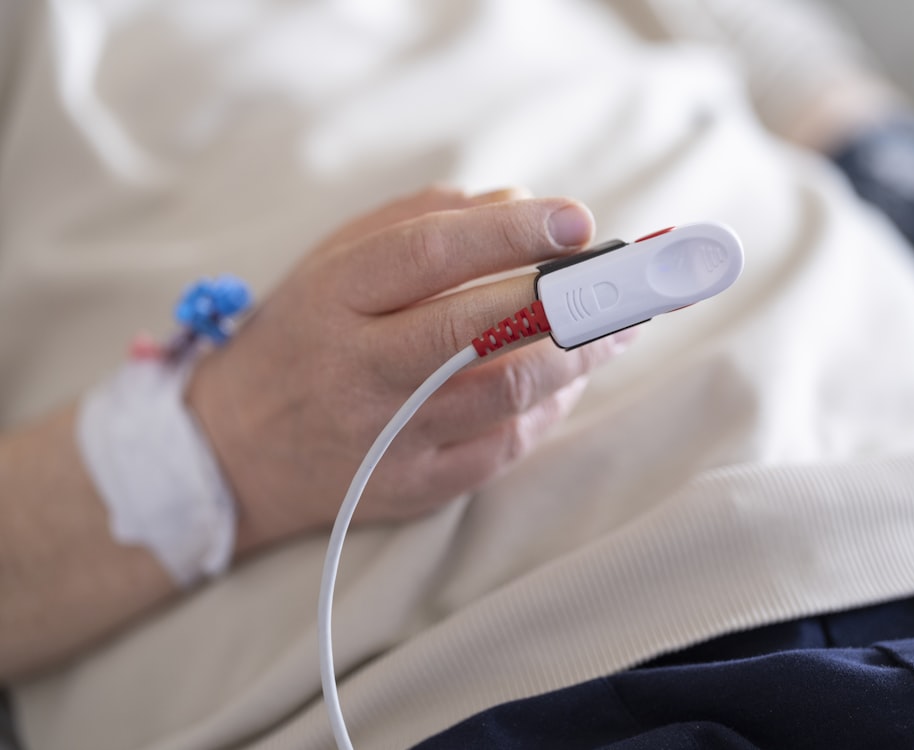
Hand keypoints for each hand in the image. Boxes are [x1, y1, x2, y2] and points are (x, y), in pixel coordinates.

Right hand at [187, 186, 633, 552]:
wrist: (233, 453)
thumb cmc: (300, 339)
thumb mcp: (334, 262)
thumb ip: (420, 222)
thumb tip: (519, 204)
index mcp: (335, 299)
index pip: (430, 254)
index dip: (511, 233)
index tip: (577, 219)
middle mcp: (360, 370)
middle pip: (482, 330)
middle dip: (570, 301)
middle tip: (627, 280)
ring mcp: (389, 436)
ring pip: (507, 392)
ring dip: (580, 356)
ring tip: (621, 325)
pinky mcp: (414, 487)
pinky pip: (505, 445)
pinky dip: (551, 407)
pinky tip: (572, 378)